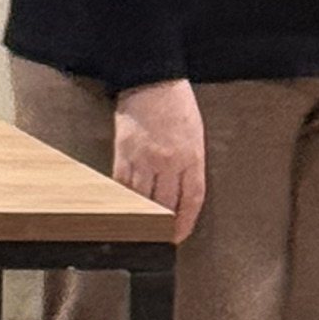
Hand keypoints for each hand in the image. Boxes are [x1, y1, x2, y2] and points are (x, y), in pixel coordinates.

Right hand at [113, 77, 206, 242]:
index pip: (191, 199)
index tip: (180, 235)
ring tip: (141, 231)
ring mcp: (144, 158)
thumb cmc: (177, 105)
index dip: (185, 222)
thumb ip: (190, 164)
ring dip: (142, 219)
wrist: (151, 79)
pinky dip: (125, 201)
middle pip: (165, 205)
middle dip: (164, 227)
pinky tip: (125, 210)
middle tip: (160, 240)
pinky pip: (123, 185)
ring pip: (142, 200)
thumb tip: (182, 193)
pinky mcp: (123, 153)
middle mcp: (169, 161)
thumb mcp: (195, 134)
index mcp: (192, 156)